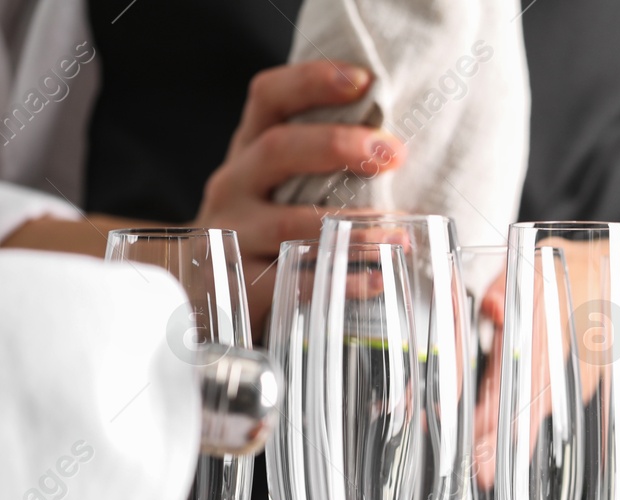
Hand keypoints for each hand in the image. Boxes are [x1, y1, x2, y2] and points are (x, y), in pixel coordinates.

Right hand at [195, 60, 405, 331]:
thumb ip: (324, 163)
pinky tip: (378, 279)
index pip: (270, 97)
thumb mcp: (282, 186)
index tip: (364, 79)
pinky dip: (341, 281)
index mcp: (250, 151)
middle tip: (394, 153)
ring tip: (400, 231)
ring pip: (290, 224)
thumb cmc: (269, 228)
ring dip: (352, 226)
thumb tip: (401, 143)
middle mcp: (234, 184)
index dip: (312, 81)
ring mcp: (235, 234)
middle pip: (277, 149)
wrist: (210, 294)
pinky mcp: (243, 286)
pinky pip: (295, 282)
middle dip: (338, 146)